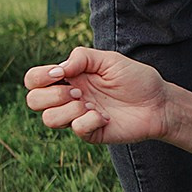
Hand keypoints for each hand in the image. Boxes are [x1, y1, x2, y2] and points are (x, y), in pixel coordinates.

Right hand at [24, 46, 172, 144]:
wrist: (159, 102)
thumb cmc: (136, 79)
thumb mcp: (109, 60)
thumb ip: (82, 58)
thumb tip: (59, 70)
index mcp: (69, 77)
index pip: (34, 80)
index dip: (38, 78)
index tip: (60, 74)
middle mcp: (69, 97)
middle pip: (33, 101)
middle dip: (52, 95)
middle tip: (78, 91)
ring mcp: (77, 117)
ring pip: (49, 119)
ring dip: (69, 109)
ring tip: (91, 104)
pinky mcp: (90, 133)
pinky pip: (76, 129)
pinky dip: (90, 121)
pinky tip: (105, 117)